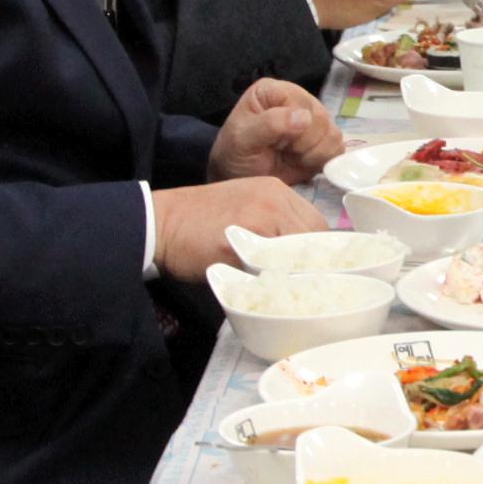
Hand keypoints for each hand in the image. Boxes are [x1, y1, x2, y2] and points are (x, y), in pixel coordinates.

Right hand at [157, 174, 323, 276]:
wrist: (161, 222)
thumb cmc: (201, 222)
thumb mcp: (246, 209)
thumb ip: (277, 225)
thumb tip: (306, 257)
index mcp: (277, 190)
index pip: (318, 225)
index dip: (321, 252)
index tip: (316, 271)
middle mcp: (275, 199)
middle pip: (316, 239)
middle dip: (314, 265)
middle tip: (307, 286)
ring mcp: (261, 218)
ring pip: (300, 255)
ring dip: (297, 275)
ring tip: (289, 292)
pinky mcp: (244, 242)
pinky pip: (274, 269)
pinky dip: (275, 283)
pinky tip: (268, 292)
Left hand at [206, 82, 344, 182]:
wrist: (240, 179)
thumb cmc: (235, 155)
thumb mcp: (242, 139)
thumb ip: (269, 125)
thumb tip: (304, 117)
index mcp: (275, 91)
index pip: (302, 104)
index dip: (294, 129)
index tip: (275, 144)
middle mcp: (298, 100)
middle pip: (322, 119)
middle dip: (303, 144)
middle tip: (282, 152)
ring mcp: (313, 120)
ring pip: (333, 134)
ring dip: (313, 154)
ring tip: (291, 158)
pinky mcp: (323, 140)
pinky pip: (338, 148)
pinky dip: (323, 161)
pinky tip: (302, 162)